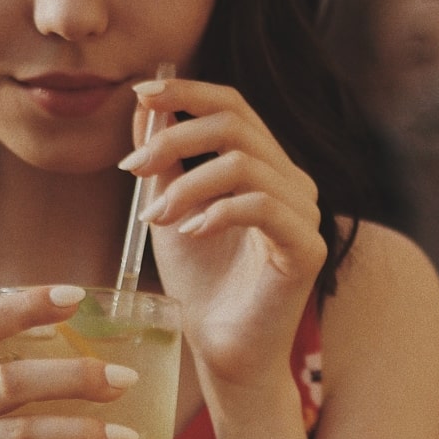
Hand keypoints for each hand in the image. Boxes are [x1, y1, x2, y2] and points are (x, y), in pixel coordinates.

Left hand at [120, 77, 326, 387]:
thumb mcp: (169, 205)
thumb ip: (163, 157)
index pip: (233, 106)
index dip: (188, 91)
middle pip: (236, 124)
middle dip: (175, 136)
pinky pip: (261, 207)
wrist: (220, 347)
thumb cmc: (199, 279)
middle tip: (131, 166)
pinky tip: (190, 232)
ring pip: (244, 164)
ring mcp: (305, 213)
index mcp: (264, 164)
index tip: (141, 93)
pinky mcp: (306, 248)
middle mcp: (291, 180)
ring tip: (155, 216)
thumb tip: (144, 103)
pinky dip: (217, 212)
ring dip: (186, 184)